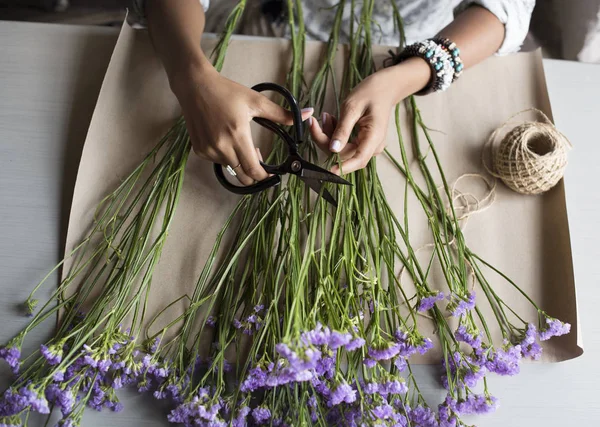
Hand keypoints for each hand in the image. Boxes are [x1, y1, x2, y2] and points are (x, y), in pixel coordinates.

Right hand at [170, 64, 312, 184]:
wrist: (195, 86)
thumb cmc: (226, 91)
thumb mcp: (256, 101)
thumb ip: (281, 113)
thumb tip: (308, 114)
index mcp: (237, 135)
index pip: (253, 170)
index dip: (265, 176)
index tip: (272, 173)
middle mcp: (221, 147)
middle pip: (242, 176)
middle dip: (254, 174)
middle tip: (259, 158)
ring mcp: (208, 150)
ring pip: (231, 169)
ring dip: (239, 163)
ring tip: (242, 143)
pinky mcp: (199, 150)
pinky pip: (218, 162)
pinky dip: (226, 157)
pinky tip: (226, 141)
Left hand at [309, 57, 429, 174]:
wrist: (384, 87)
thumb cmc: (370, 93)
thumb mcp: (352, 107)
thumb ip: (342, 129)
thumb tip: (333, 149)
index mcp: (374, 137)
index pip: (358, 160)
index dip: (342, 167)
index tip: (328, 170)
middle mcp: (372, 146)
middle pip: (345, 155)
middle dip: (327, 141)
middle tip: (317, 121)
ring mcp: (368, 145)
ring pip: (342, 150)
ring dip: (329, 136)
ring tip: (327, 116)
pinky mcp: (362, 143)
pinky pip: (345, 145)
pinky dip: (335, 135)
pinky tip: (332, 120)